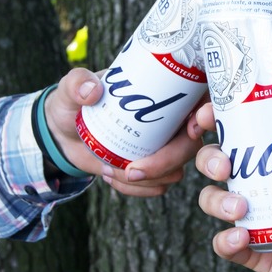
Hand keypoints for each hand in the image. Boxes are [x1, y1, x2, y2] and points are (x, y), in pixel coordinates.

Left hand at [44, 67, 202, 196]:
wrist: (64, 133)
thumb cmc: (74, 102)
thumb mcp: (71, 89)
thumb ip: (76, 83)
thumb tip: (92, 91)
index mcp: (166, 90)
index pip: (202, 100)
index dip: (207, 114)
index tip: (192, 125)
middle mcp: (174, 120)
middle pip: (191, 145)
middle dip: (166, 161)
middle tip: (130, 170)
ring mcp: (167, 146)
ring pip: (176, 170)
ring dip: (144, 179)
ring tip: (108, 168)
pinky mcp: (156, 168)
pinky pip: (159, 186)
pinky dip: (135, 188)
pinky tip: (110, 175)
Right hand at [191, 95, 271, 271]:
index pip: (236, 132)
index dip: (214, 120)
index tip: (208, 115)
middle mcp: (258, 184)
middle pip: (214, 164)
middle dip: (208, 160)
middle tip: (225, 166)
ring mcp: (254, 217)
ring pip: (212, 202)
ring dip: (217, 201)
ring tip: (241, 208)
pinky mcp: (256, 251)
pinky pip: (225, 245)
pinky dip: (225, 241)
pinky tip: (242, 236)